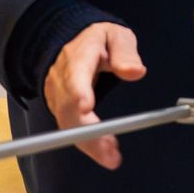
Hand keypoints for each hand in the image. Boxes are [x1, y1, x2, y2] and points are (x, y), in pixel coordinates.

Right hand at [43, 22, 147, 169]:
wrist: (68, 42)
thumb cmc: (96, 40)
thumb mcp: (115, 35)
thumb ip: (125, 52)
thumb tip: (136, 71)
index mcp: (77, 59)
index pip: (74, 80)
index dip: (78, 95)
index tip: (87, 108)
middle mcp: (62, 82)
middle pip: (69, 111)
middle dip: (88, 133)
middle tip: (111, 151)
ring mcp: (57, 97)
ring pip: (67, 125)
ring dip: (89, 144)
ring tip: (112, 157)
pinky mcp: (60, 109)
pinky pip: (70, 129)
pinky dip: (86, 143)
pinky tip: (104, 152)